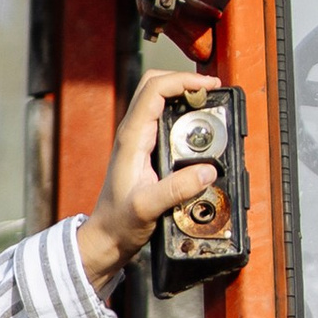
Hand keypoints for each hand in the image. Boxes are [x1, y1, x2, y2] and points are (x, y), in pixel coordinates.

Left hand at [76, 70, 222, 287]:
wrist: (107, 236)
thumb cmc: (119, 222)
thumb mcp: (148, 208)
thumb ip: (177, 189)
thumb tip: (207, 171)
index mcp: (131, 137)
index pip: (154, 89)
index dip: (183, 80)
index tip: (208, 86)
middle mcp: (133, 132)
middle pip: (155, 84)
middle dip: (184, 80)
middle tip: (210, 91)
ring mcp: (138, 139)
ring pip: (159, 99)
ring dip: (183, 94)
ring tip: (208, 103)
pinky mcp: (145, 148)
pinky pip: (164, 118)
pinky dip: (182, 113)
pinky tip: (196, 125)